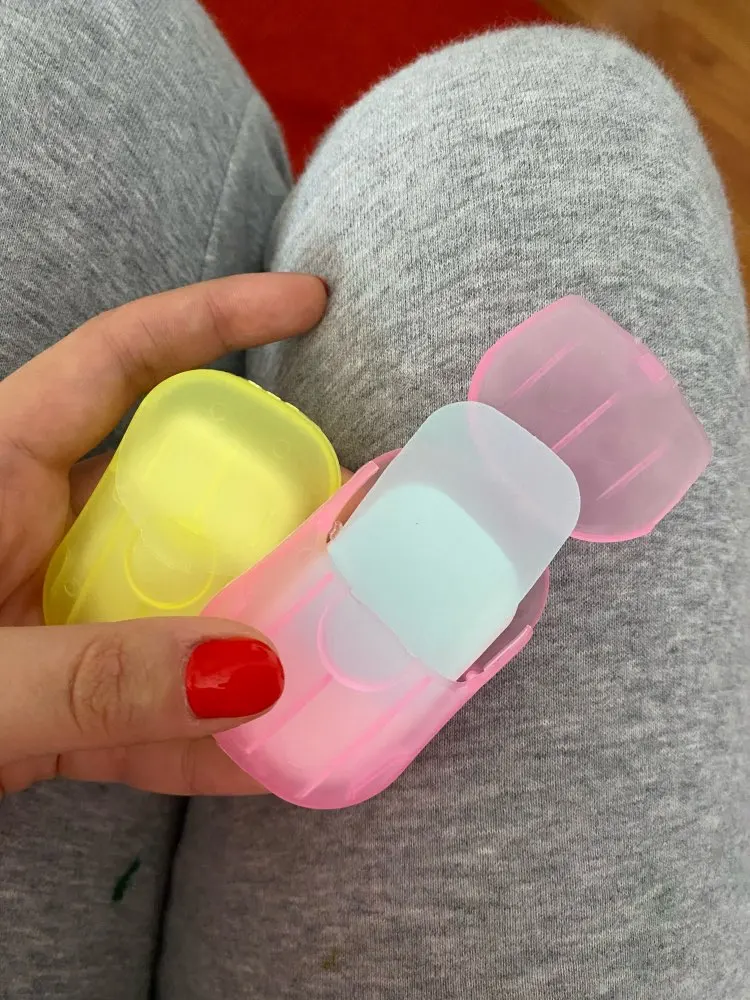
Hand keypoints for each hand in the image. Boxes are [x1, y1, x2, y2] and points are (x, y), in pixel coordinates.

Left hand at [0, 273, 326, 796]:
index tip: (310, 302)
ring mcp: (44, 615)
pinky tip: (262, 767)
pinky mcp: (45, 696)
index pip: (122, 363)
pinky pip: (142, 704)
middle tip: (355, 537)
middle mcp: (29, 531)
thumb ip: (90, 679)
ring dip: (249, 642)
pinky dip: (199, 737)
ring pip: (173, 604)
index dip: (218, 320)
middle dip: (266, 512)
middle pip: (176, 492)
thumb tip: (254, 675)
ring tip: (336, 665)